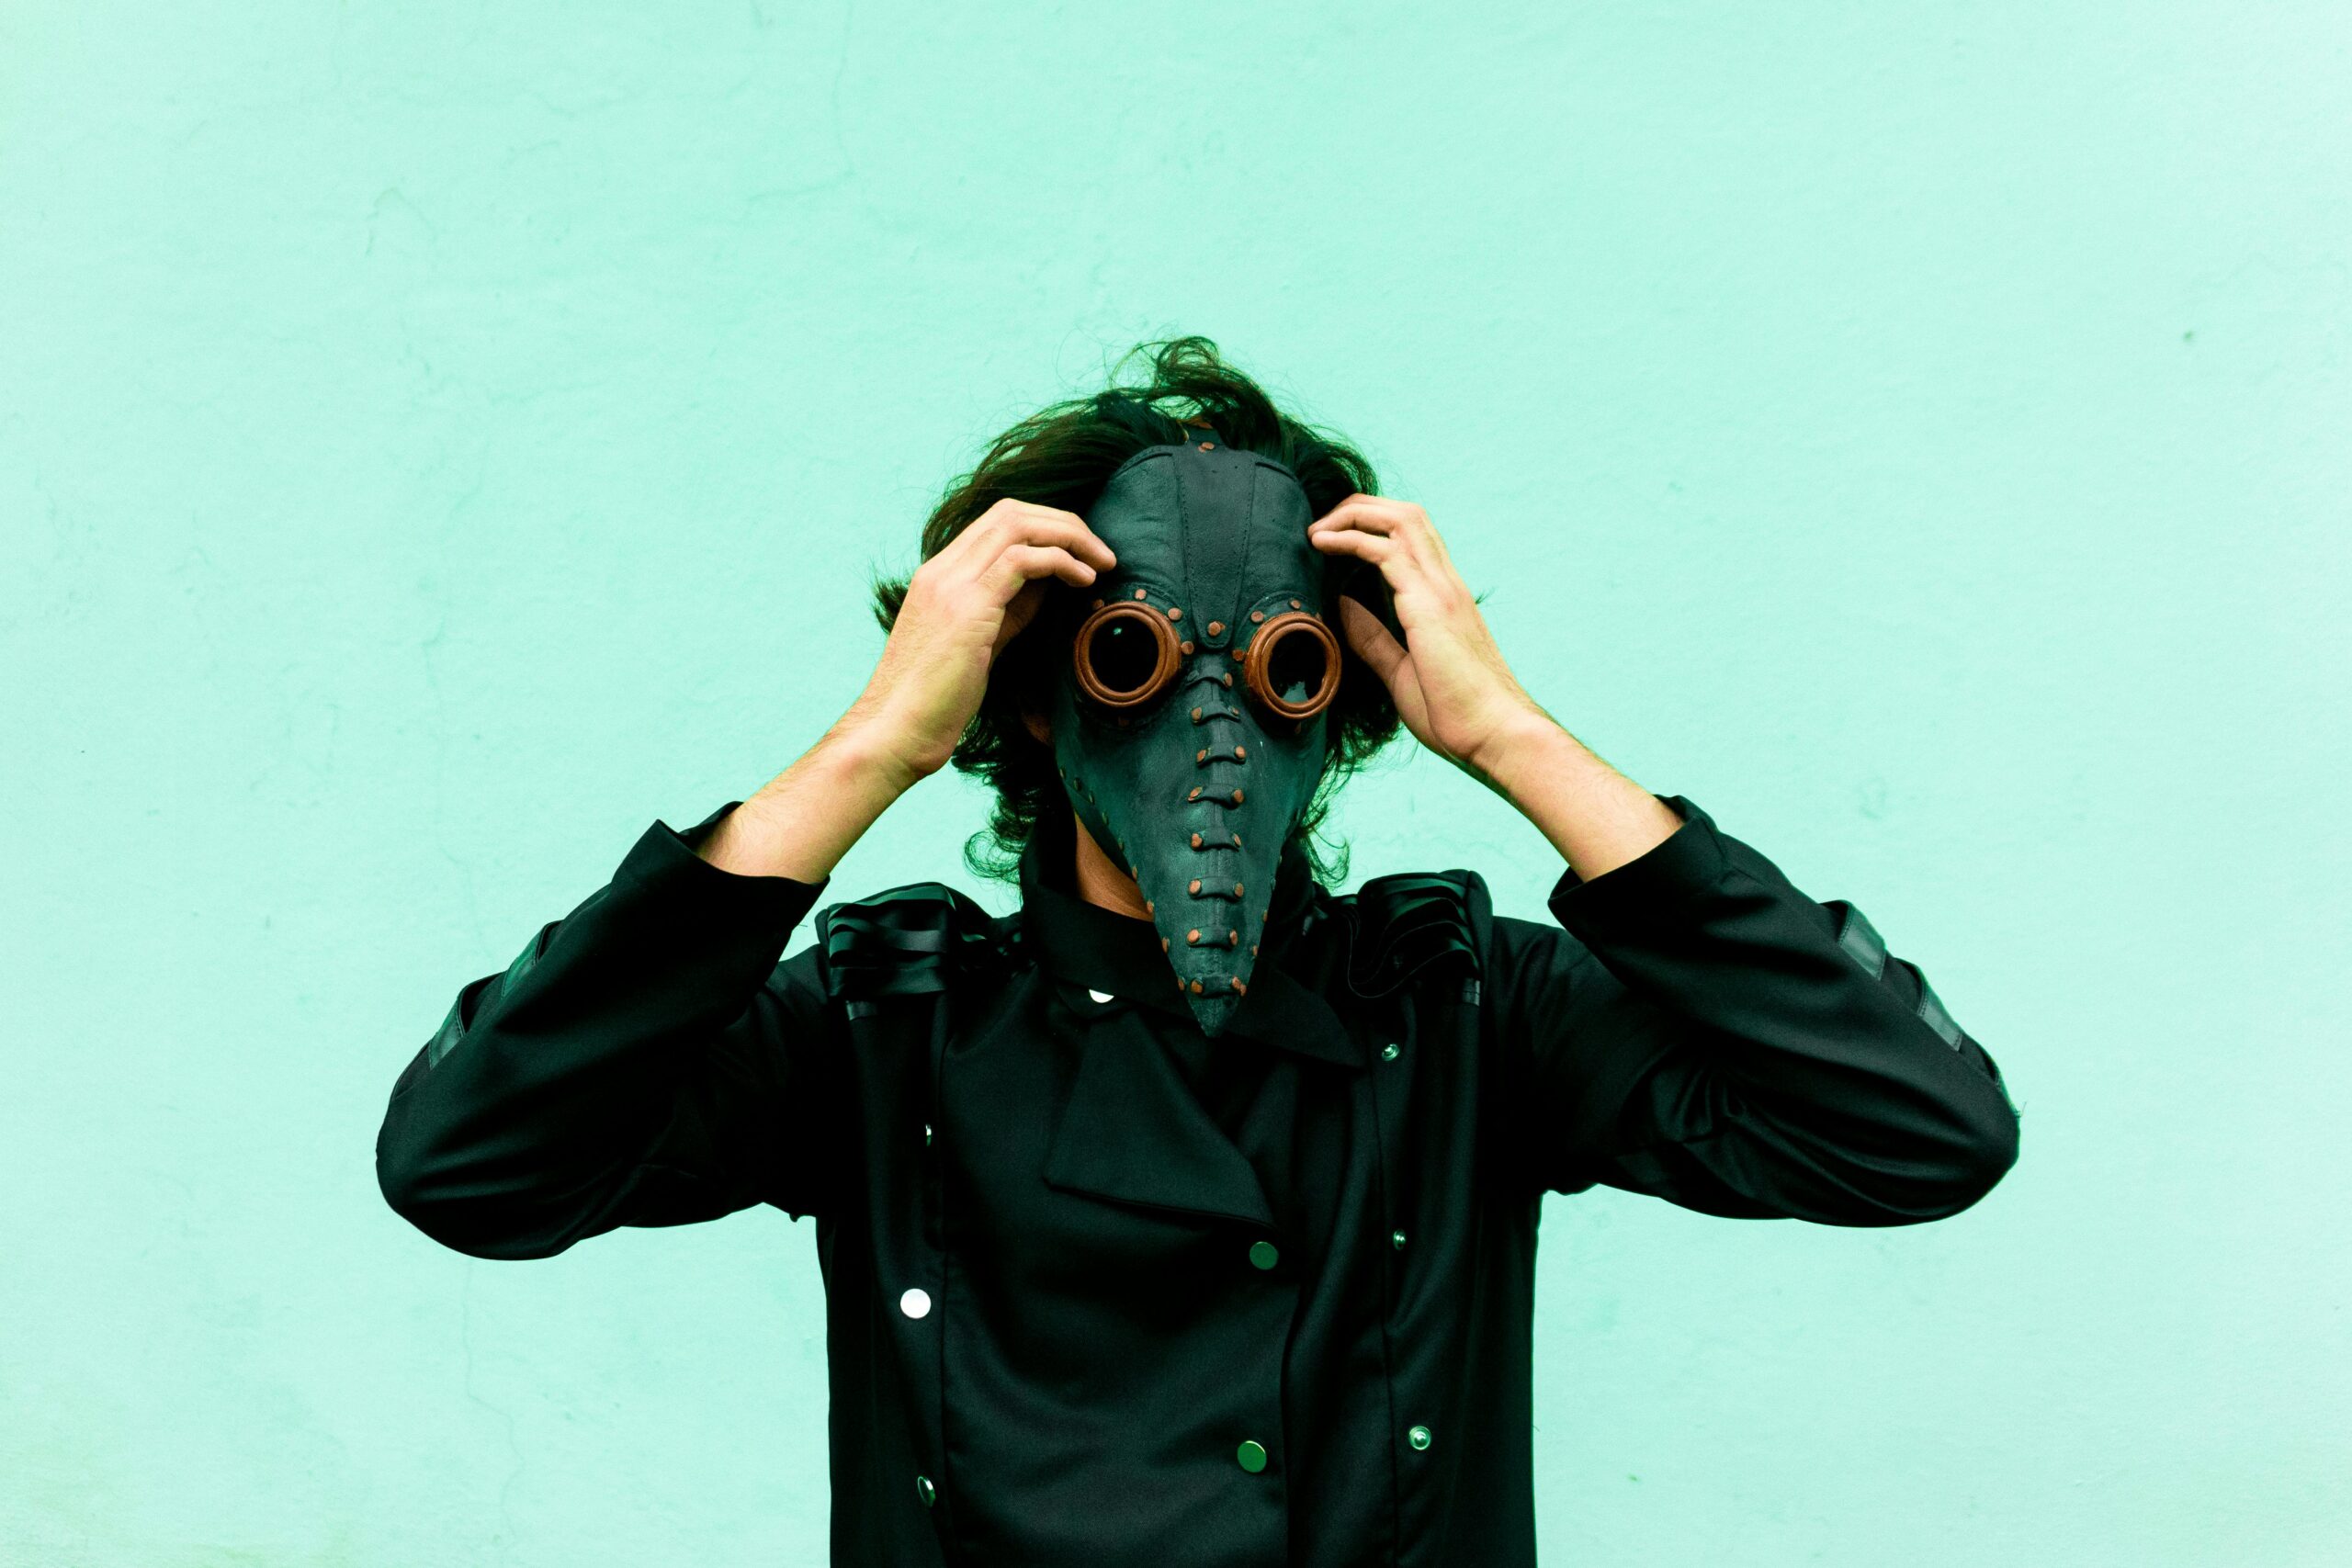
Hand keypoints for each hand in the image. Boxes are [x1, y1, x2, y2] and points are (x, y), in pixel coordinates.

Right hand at [845, 499, 1114, 785]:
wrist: (895, 732)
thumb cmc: (936, 700)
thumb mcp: (980, 641)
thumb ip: (1009, 605)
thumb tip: (1053, 578)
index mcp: (939, 575)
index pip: (996, 521)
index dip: (1045, 526)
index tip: (1080, 552)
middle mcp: (941, 570)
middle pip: (1011, 512)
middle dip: (1064, 523)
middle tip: (1101, 552)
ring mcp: (950, 584)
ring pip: (1018, 526)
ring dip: (1070, 537)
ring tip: (1103, 563)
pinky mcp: (967, 608)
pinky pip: (1022, 560)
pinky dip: (1061, 561)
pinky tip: (1086, 580)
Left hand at [1308, 495, 1548, 781]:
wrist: (1495, 736)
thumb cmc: (1456, 715)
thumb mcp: (1401, 672)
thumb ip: (1374, 638)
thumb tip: (1343, 606)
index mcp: (1443, 599)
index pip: (1412, 539)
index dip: (1373, 526)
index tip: (1333, 540)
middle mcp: (1446, 584)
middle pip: (1406, 515)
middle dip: (1359, 508)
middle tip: (1320, 527)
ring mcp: (1441, 590)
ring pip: (1399, 519)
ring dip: (1353, 515)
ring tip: (1316, 531)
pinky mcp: (1429, 604)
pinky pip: (1384, 550)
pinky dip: (1350, 538)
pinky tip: (1322, 544)